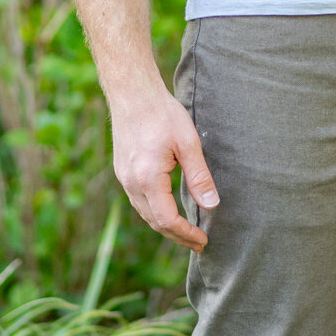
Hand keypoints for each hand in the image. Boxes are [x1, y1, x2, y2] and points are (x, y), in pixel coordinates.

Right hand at [109, 79, 218, 251]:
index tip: (203, 240)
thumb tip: (212, 206)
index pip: (167, 220)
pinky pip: (138, 200)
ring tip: (186, 231)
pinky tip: (167, 209)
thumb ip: (199, 177)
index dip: (186, 234)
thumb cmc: (162, 113)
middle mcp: (132, 183)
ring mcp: (124, 177)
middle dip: (177, 236)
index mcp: (148, 178)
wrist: (132, 92)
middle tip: (199, 243)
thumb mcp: (188, 143)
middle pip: (154, 222)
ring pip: (144, 213)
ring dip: (165, 226)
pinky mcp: (122, 170)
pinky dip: (154, 212)